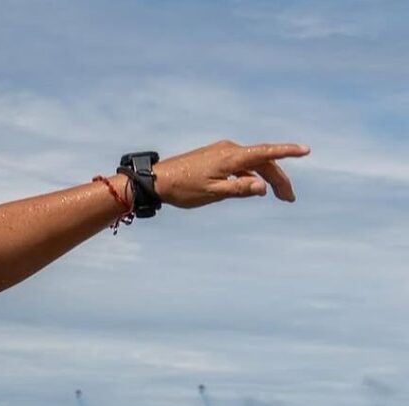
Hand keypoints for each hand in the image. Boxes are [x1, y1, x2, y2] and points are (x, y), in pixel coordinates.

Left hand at [153, 140, 310, 208]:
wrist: (156, 180)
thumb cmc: (183, 189)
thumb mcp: (212, 193)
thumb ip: (239, 189)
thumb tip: (263, 186)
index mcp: (230, 157)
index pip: (265, 153)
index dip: (287, 151)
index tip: (306, 150)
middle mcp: (229, 150)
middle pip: (262, 161)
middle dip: (279, 178)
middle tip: (289, 198)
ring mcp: (221, 152)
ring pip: (252, 163)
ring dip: (266, 177)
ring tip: (277, 195)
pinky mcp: (215, 157)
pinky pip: (240, 164)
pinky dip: (251, 174)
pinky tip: (254, 186)